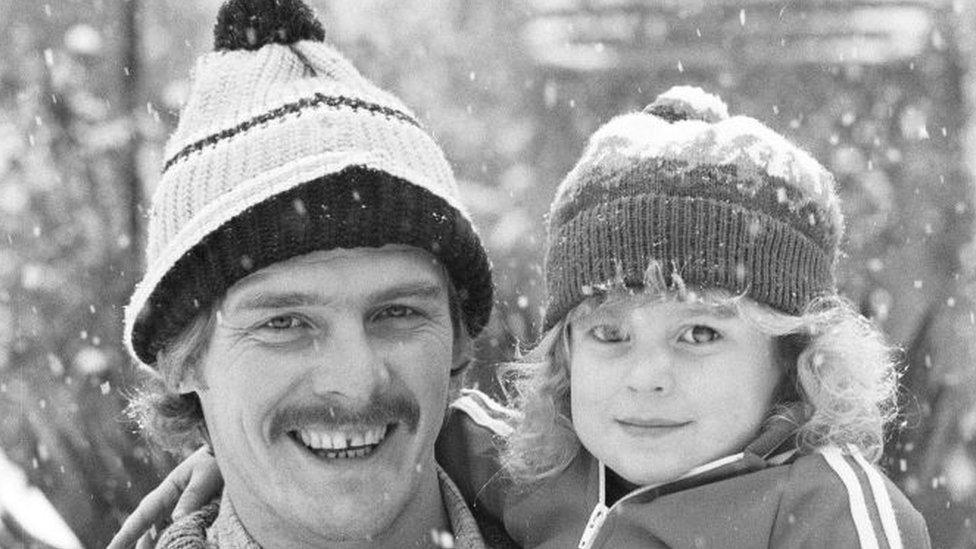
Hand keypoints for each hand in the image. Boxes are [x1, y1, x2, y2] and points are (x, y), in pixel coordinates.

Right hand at [107, 445, 222, 548]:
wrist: (224, 453)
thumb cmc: (216, 461)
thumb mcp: (207, 475)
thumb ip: (193, 496)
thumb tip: (177, 520)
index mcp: (167, 490)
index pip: (142, 517)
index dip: (125, 535)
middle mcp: (167, 501)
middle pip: (145, 529)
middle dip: (133, 543)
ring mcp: (176, 507)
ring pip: (158, 532)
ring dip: (153, 543)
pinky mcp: (187, 511)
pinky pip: (173, 530)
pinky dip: (168, 539)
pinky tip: (168, 545)